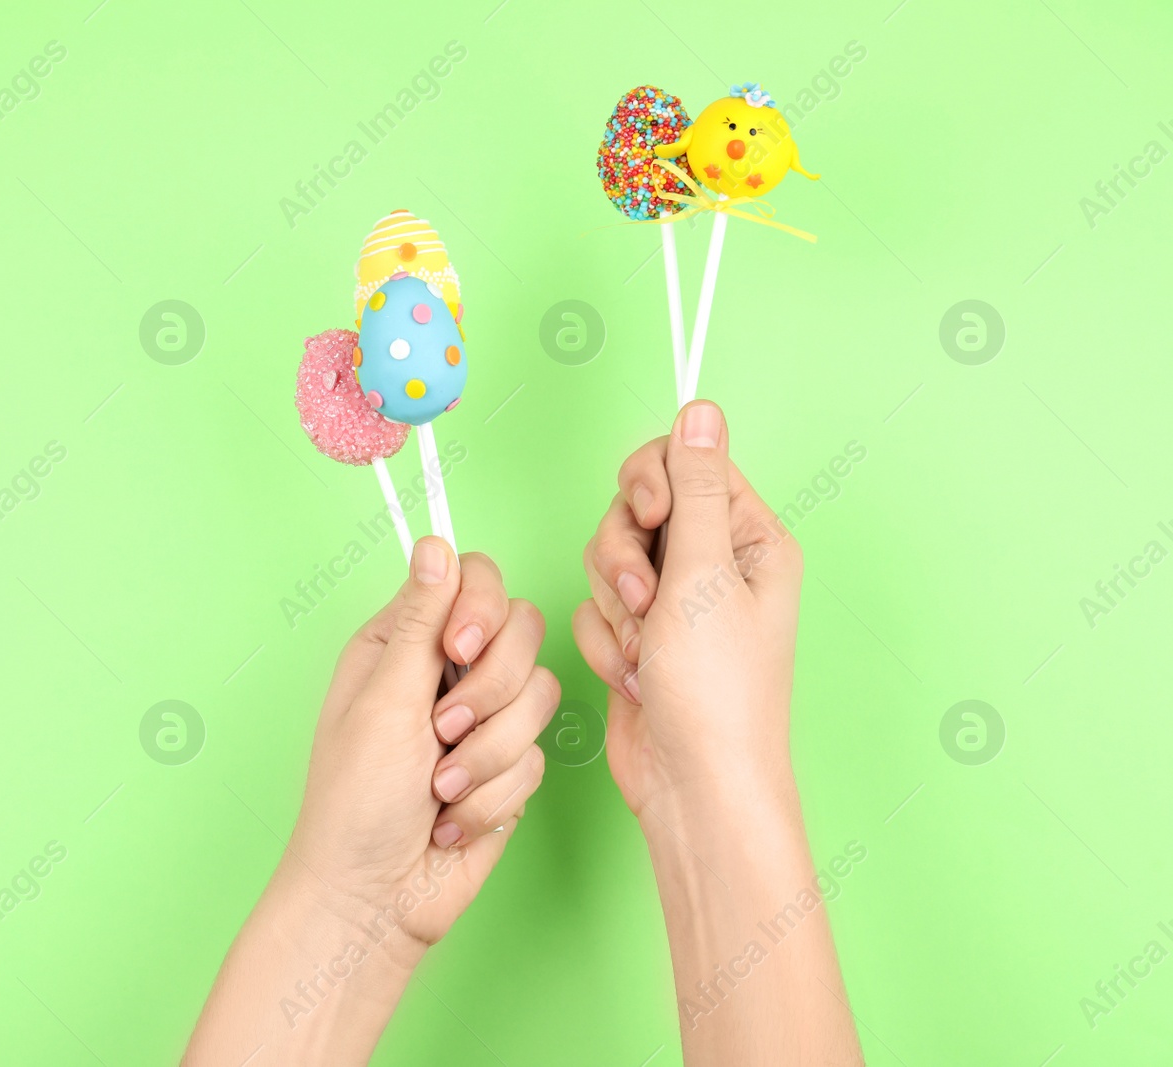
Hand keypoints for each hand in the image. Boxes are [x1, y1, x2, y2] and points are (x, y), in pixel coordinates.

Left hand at [187, 539, 555, 1064]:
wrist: (374, 897)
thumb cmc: (355, 802)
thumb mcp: (383, 701)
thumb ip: (420, 622)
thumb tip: (435, 542)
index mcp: (404, 642)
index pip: (474, 579)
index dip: (481, 609)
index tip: (459, 649)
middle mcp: (446, 672)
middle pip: (522, 632)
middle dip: (489, 691)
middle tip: (442, 731)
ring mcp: (482, 720)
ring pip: (539, 697)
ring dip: (488, 754)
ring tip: (439, 788)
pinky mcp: (509, 768)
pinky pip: (538, 758)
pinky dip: (492, 796)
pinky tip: (451, 820)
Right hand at [573, 400, 801, 820]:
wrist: (693, 785)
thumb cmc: (716, 692)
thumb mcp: (703, 575)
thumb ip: (692, 488)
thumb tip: (701, 408)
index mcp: (748, 537)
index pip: (683, 462)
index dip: (652, 484)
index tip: (652, 521)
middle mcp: (712, 563)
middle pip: (633, 508)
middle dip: (623, 558)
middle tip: (647, 601)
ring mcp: (673, 603)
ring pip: (604, 558)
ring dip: (613, 608)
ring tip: (642, 651)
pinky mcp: (638, 637)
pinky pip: (593, 608)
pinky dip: (604, 643)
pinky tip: (633, 677)